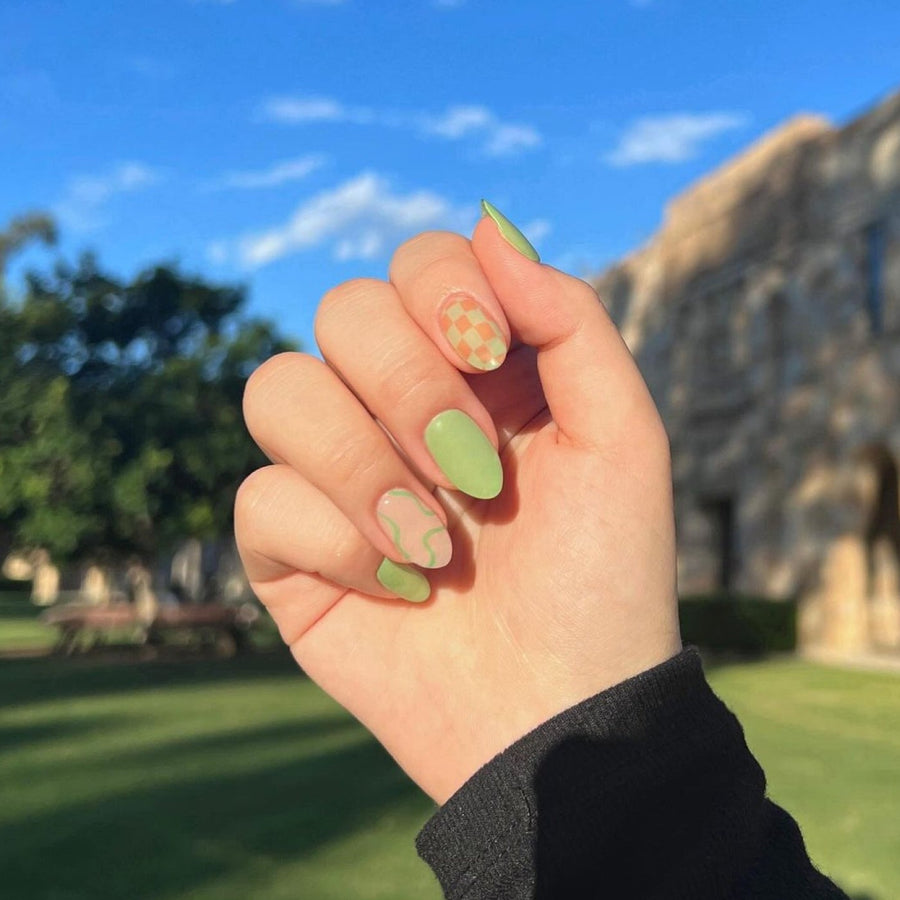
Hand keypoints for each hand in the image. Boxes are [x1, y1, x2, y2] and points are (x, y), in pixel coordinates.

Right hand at [236, 205, 680, 803]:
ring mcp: (336, 475)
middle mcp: (396, 409)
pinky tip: (396, 590)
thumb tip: (490, 223)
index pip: (417, 264)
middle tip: (473, 468)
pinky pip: (260, 496)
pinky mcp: (289, 547)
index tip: (489, 352)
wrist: (559, 712)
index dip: (441, 291)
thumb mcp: (622, 438)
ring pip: (276, 389)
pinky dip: (332, 540)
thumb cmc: (602, 577)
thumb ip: (570, 321)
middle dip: (409, 385)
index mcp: (474, 374)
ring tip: (431, 542)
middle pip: (342, 312)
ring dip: (361, 464)